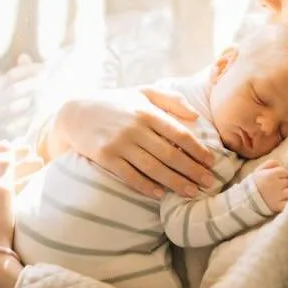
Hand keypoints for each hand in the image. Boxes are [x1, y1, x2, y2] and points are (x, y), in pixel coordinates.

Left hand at [0, 139, 40, 246]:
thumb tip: (4, 142)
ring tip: (40, 174)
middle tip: (40, 162)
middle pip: (0, 175)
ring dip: (22, 179)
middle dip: (20, 166)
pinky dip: (21, 193)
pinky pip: (8, 202)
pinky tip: (32, 192)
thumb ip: (4, 165)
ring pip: (5, 189)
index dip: (12, 154)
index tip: (31, 149)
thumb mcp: (1, 189)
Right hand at [52, 88, 217, 199]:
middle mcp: (134, 127)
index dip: (197, 149)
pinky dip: (146, 186)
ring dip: (175, 182)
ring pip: (153, 168)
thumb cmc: (115, 103)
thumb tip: (196, 116)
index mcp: (146, 111)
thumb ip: (171, 99)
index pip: (179, 133)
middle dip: (192, 170)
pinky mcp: (105, 157)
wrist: (75, 113)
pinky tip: (160, 194)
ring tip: (191, 192)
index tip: (211, 162)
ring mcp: (119, 143)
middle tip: (208, 183)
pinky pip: (130, 175)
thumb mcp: (142, 92)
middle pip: (169, 154)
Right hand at [250, 160, 287, 212]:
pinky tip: (282, 201)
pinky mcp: (278, 206)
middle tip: (279, 186)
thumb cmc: (254, 184)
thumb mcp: (258, 170)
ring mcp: (277, 196)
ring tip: (281, 194)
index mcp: (270, 175)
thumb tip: (280, 164)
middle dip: (285, 183)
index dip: (283, 175)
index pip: (285, 172)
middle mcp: (275, 185)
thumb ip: (269, 164)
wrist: (245, 201)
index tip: (278, 178)